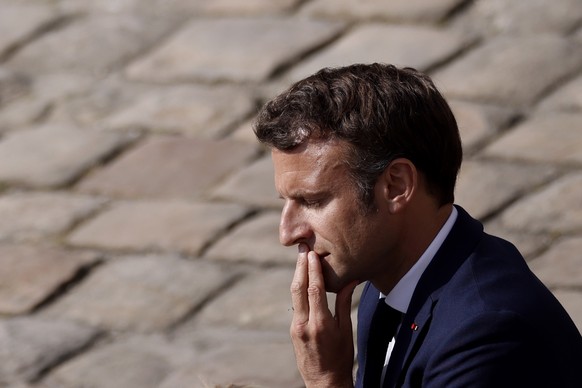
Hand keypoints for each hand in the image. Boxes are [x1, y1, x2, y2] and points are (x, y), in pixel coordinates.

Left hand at [290, 243, 357, 387]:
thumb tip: (349, 279)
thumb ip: (343, 303)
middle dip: (300, 266)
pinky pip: (295, 304)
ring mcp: (296, 327)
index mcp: (320, 324)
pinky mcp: (293, 329)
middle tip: (302, 248)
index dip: (313, 270)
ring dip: (297, 275)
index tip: (312, 253)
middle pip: (299, 288)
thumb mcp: (346, 331)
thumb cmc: (341, 358)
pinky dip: (298, 288)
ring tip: (301, 258)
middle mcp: (304, 324)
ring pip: (294, 294)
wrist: (324, 382)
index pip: (314, 290)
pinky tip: (302, 277)